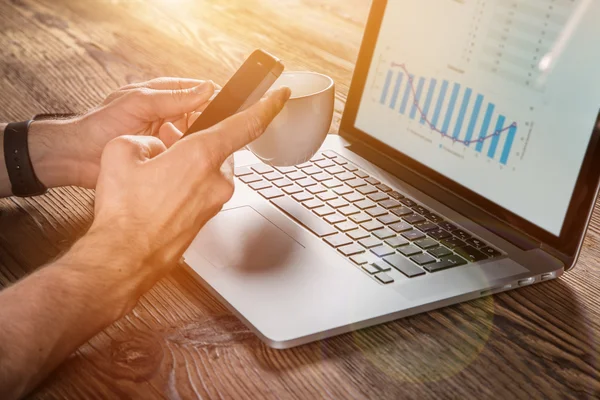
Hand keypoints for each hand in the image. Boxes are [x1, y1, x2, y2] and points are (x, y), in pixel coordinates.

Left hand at [28, 78, 215, 188]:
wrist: (76, 158)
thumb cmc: (100, 125)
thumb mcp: (139, 103)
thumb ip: (173, 97)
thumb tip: (206, 88)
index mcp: (161, 94)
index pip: (198, 91)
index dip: (214, 97)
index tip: (230, 106)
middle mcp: (167, 115)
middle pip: (200, 116)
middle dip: (207, 124)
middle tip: (212, 133)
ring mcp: (166, 137)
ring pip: (194, 138)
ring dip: (196, 143)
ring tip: (194, 147)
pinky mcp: (163, 158)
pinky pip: (183, 157)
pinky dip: (187, 159)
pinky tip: (189, 163)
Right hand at [87, 87, 290, 301]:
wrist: (124, 258)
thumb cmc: (124, 213)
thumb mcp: (121, 153)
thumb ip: (146, 139)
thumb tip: (156, 148)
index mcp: (201, 157)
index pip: (246, 124)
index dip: (267, 105)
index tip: (280, 95)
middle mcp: (216, 181)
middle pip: (216, 147)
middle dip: (194, 141)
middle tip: (166, 142)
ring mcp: (214, 203)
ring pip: (207, 170)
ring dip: (187, 165)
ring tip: (153, 175)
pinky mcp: (207, 218)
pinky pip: (201, 190)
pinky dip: (185, 184)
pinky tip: (157, 193)